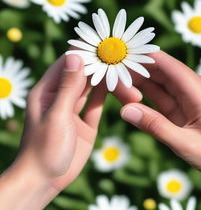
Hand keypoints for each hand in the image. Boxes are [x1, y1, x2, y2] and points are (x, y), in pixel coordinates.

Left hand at [0, 54, 141, 209]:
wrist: (46, 180)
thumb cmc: (44, 148)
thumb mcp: (57, 115)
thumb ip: (67, 87)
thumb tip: (75, 56)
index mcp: (47, 91)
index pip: (67, 63)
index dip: (84, 52)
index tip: (105, 45)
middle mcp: (61, 97)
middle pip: (84, 76)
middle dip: (103, 71)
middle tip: (125, 65)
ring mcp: (74, 110)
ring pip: (93, 91)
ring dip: (110, 86)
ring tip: (130, 84)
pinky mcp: (85, 123)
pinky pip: (98, 106)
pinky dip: (109, 99)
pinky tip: (123, 93)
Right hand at [120, 51, 200, 200]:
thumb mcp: (186, 145)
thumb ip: (155, 126)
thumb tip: (126, 110)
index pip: (173, 67)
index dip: (149, 57)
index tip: (127, 52)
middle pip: (166, 73)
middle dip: (141, 71)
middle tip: (116, 71)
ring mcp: (196, 94)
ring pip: (165, 83)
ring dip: (144, 82)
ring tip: (120, 80)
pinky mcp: (192, 102)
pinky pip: (169, 94)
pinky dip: (152, 94)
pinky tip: (135, 92)